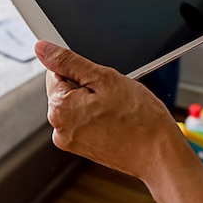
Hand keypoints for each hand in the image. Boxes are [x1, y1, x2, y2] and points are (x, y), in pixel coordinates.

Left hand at [35, 40, 183, 179]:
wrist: (159, 154)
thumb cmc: (139, 119)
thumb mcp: (103, 78)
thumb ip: (68, 61)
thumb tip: (43, 49)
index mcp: (59, 108)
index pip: (55, 72)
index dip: (81, 69)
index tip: (100, 78)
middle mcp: (59, 128)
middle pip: (66, 91)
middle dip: (88, 86)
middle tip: (114, 94)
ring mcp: (71, 141)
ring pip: (78, 106)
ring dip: (95, 102)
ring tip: (118, 110)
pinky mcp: (83, 149)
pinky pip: (85, 122)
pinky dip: (99, 117)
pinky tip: (118, 120)